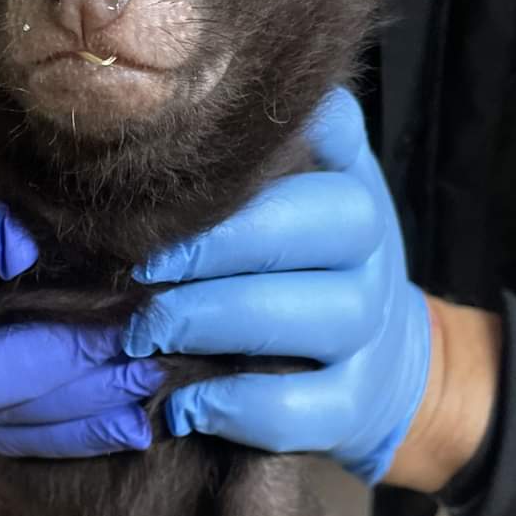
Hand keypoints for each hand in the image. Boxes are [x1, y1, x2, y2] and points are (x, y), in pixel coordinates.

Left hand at [124, 89, 431, 483]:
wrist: (376, 361)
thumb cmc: (290, 262)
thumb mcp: (279, 192)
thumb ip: (239, 153)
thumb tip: (150, 108)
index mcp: (345, 177)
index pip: (331, 132)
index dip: (258, 151)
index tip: (172, 174)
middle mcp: (372, 244)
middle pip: (330, 223)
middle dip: (223, 243)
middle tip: (139, 267)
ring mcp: (373, 325)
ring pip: (325, 314)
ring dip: (224, 321)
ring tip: (146, 334)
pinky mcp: (358, 401)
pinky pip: (313, 407)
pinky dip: (245, 407)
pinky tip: (185, 406)